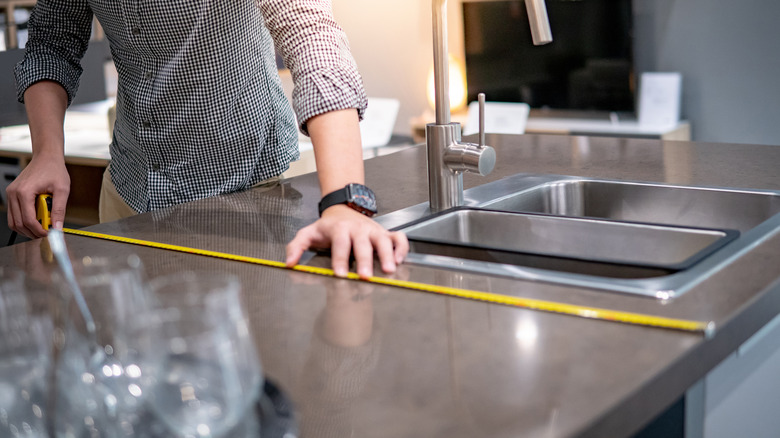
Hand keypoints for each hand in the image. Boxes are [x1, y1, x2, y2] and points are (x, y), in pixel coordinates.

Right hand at [6, 155, 69, 237]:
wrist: (46, 158)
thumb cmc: (54, 170)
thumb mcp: (62, 190)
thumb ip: (59, 210)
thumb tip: (58, 227)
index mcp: (24, 192)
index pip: (28, 219)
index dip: (38, 230)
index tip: (49, 234)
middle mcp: (13, 193)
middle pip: (18, 223)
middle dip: (32, 232)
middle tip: (46, 233)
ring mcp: (11, 194)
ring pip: (13, 221)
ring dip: (27, 228)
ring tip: (41, 228)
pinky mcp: (12, 194)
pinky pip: (14, 214)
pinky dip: (23, 221)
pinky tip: (36, 221)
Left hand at [286, 205, 408, 278]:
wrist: (342, 209)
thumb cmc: (327, 227)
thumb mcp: (307, 233)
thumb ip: (295, 248)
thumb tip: (289, 264)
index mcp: (339, 228)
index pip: (340, 243)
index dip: (340, 258)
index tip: (340, 274)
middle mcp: (358, 229)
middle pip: (362, 244)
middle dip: (365, 260)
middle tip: (365, 277)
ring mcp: (373, 230)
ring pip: (383, 240)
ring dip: (387, 254)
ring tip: (389, 270)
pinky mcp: (384, 233)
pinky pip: (398, 238)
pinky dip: (401, 248)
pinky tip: (399, 261)